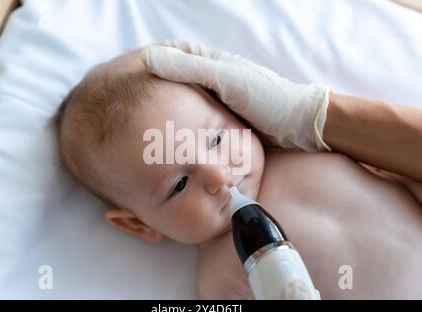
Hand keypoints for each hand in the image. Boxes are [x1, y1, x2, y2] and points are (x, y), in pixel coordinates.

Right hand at [140, 40, 332, 151]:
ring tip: (143, 129)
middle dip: (153, 95)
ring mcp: (216, 103)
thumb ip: (190, 69)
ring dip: (166, 116)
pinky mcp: (220, 125)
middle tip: (131, 110)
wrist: (298, 126)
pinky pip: (194, 126)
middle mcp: (210, 80)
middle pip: (173, 84)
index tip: (127, 78)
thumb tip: (148, 57)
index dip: (149, 65)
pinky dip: (181, 131)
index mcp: (210, 63)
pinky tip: (169, 141)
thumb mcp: (226, 79)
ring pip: (182, 108)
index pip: (171, 56)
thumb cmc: (266, 98)